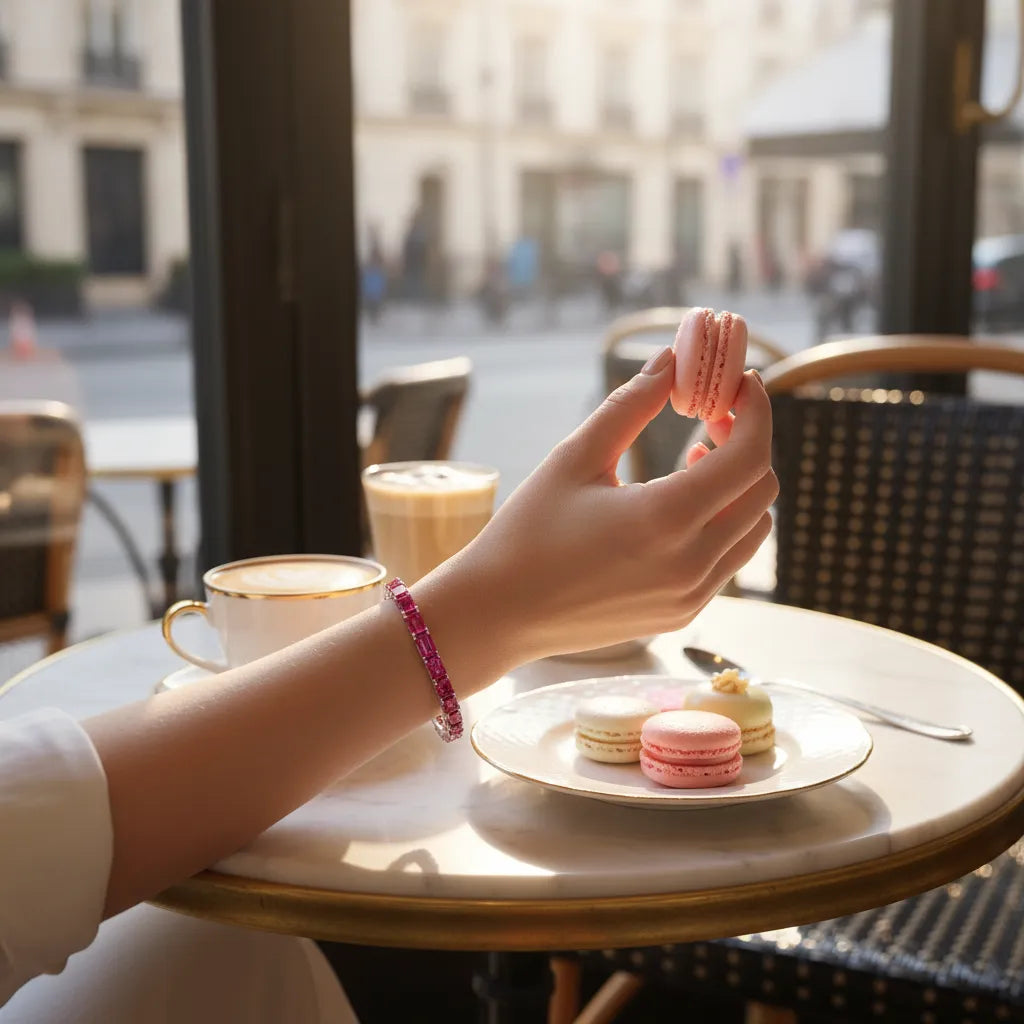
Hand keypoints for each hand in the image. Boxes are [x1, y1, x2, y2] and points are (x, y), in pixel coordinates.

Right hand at [454, 348, 777, 659]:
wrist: (499, 614)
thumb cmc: (527, 532)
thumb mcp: (574, 459)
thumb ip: (629, 405)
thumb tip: (670, 359)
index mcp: (664, 517)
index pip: (749, 456)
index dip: (755, 410)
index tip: (739, 384)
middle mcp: (690, 562)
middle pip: (762, 489)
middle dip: (748, 442)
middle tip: (710, 417)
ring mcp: (691, 595)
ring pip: (755, 528)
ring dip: (739, 486)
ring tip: (692, 462)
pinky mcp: (682, 613)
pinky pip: (729, 559)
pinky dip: (724, 523)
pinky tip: (681, 506)